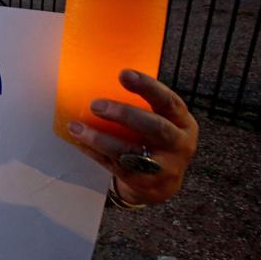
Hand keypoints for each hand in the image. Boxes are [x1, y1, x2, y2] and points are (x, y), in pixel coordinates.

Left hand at [67, 69, 197, 204]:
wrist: (162, 185)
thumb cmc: (155, 141)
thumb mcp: (161, 121)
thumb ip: (143, 105)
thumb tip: (101, 77)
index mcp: (183, 123)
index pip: (169, 101)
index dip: (147, 87)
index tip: (123, 74)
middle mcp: (180, 145)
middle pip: (155, 127)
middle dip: (124, 114)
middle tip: (96, 105)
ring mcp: (165, 168)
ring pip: (131, 152)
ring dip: (100, 139)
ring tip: (76, 127)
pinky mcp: (146, 184)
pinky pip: (117, 167)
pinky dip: (95, 153)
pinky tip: (79, 142)